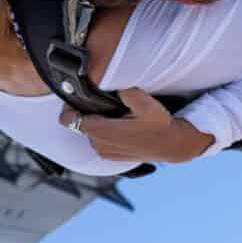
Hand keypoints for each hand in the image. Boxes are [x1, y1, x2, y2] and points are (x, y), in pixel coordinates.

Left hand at [74, 88, 210, 164]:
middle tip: (98, 101)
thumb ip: (126, 91)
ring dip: (95, 123)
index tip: (73, 99)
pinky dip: (103, 132)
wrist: (172, 144)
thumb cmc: (159, 124)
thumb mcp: (145, 102)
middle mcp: (100, 145)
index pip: (71, 120)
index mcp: (103, 132)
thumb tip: (116, 86)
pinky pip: (99, 141)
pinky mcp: (111, 157)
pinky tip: (117, 124)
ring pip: (90, 133)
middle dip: (85, 113)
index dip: (68, 108)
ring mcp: (106, 153)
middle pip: (81, 124)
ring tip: (111, 113)